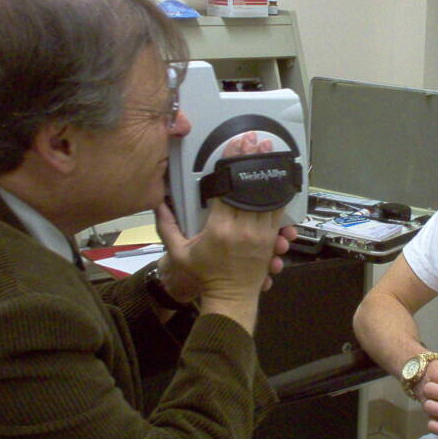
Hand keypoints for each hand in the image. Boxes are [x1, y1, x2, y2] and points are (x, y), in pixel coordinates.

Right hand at [153, 131, 296, 300]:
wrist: (230, 299)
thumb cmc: (204, 276)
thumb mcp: (178, 253)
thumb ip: (167, 226)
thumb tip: (157, 203)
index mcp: (218, 229)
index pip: (227, 190)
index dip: (231, 166)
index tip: (234, 146)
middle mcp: (242, 230)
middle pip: (250, 189)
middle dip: (253, 161)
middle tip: (257, 139)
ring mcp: (260, 235)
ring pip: (269, 197)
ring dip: (270, 172)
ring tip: (272, 151)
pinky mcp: (271, 240)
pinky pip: (278, 211)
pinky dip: (279, 193)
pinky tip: (280, 176)